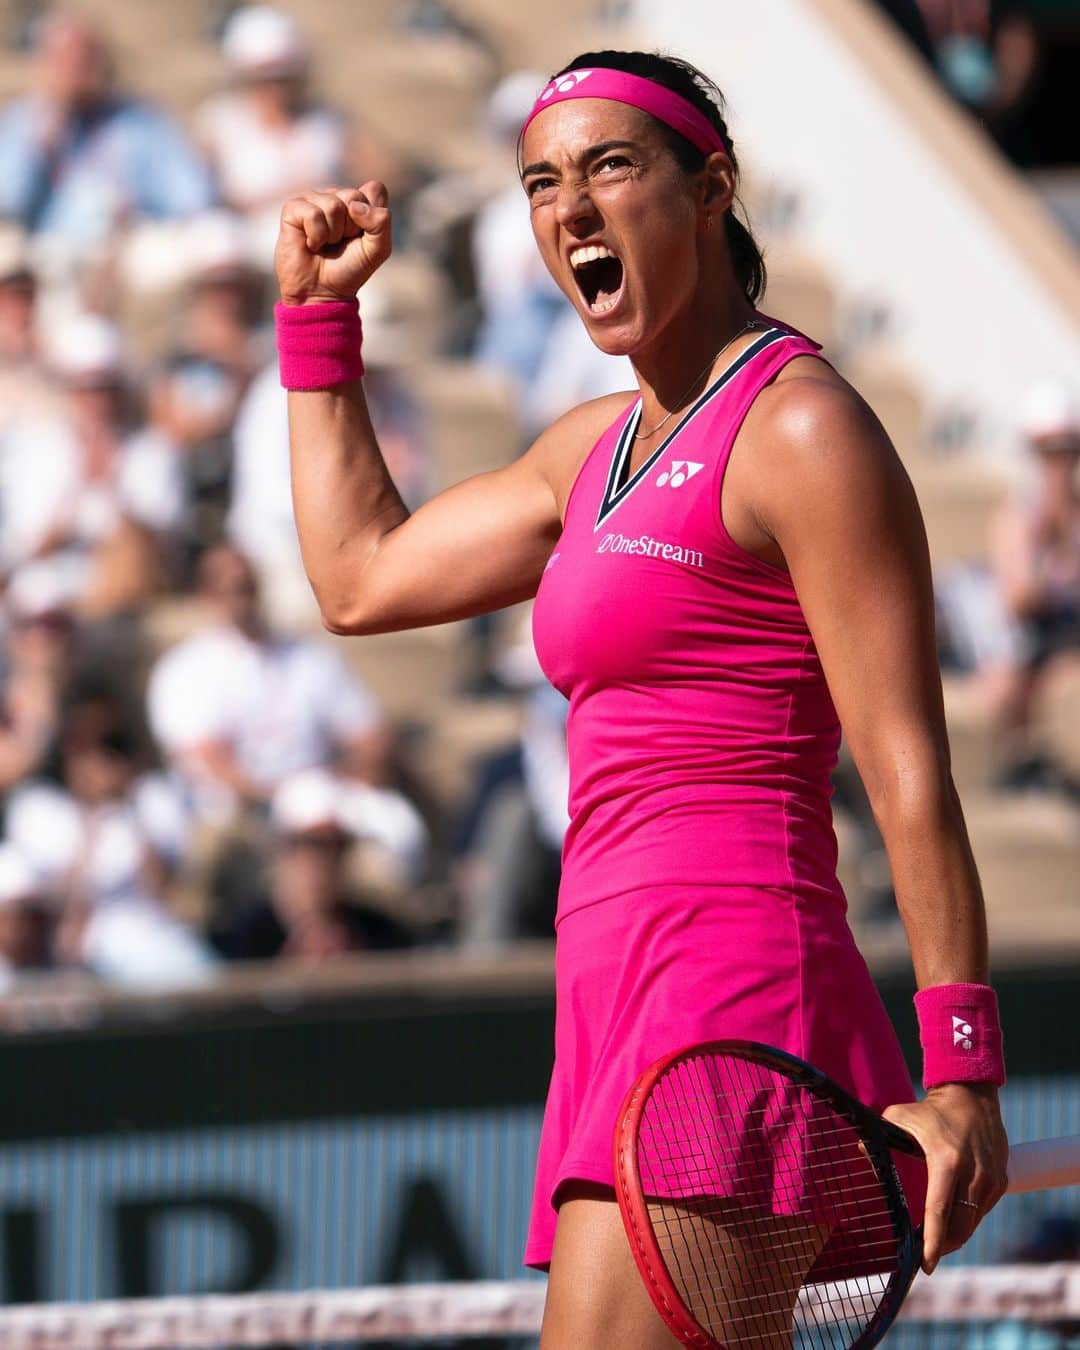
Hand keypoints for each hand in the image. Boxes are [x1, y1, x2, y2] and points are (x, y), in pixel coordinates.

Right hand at [275, 181, 391, 305]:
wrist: (322, 292)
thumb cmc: (349, 270)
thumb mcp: (377, 250)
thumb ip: (381, 223)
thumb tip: (354, 205)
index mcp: (358, 201)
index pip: (374, 190)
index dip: (372, 216)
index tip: (362, 236)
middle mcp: (336, 196)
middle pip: (354, 196)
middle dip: (351, 227)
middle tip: (341, 243)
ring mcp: (313, 199)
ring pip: (333, 205)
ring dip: (333, 234)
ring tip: (325, 245)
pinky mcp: (293, 208)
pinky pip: (312, 214)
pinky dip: (316, 236)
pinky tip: (311, 244)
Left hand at [883, 1083, 1008, 1273]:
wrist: (972, 1096)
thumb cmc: (931, 1110)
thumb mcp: (899, 1116)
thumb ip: (880, 1135)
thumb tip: (862, 1151)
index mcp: (946, 1160)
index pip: (939, 1211)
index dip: (932, 1242)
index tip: (926, 1264)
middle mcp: (973, 1173)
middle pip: (959, 1227)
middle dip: (942, 1247)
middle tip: (925, 1257)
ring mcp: (990, 1179)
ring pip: (971, 1223)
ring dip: (954, 1236)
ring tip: (935, 1243)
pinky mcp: (1000, 1181)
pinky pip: (981, 1211)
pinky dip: (966, 1220)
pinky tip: (952, 1221)